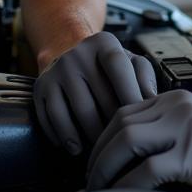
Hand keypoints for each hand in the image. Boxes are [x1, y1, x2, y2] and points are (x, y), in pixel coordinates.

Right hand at [33, 31, 156, 152]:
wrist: (67, 51)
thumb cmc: (108, 66)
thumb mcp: (130, 62)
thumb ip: (144, 77)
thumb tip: (151, 101)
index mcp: (104, 43)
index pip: (119, 68)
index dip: (130, 95)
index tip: (139, 121)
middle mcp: (78, 53)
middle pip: (100, 97)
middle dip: (114, 124)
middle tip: (123, 144)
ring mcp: (56, 70)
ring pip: (78, 112)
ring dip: (92, 137)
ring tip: (102, 149)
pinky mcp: (40, 87)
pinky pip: (52, 119)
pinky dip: (65, 137)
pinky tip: (76, 147)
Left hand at [86, 89, 191, 191]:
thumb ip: (166, 132)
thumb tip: (131, 157)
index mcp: (173, 101)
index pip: (124, 112)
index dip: (103, 138)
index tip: (96, 160)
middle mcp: (176, 109)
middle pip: (120, 124)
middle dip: (98, 154)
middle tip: (91, 179)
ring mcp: (184, 129)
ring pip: (128, 141)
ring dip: (107, 167)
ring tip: (101, 188)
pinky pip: (149, 168)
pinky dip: (129, 184)